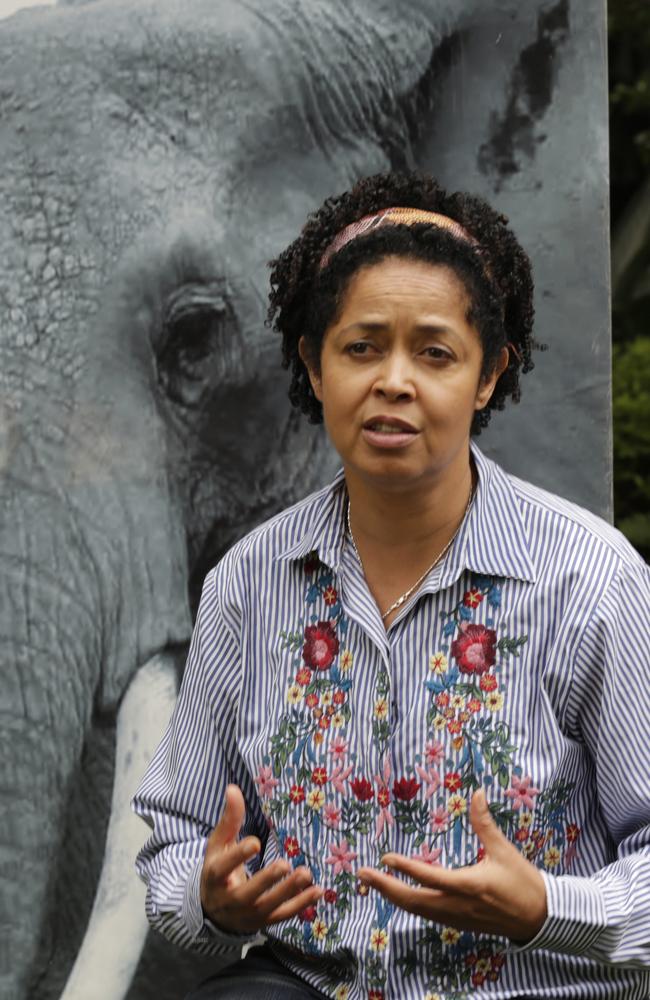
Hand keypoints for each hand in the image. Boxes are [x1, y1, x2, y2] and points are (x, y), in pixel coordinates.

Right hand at [200, 784, 321, 933]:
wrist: (212, 911)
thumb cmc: (218, 869)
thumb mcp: (219, 844)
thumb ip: (229, 819)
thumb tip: (233, 788)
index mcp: (215, 877)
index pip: (225, 868)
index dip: (239, 856)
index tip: (255, 842)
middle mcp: (230, 900)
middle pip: (248, 893)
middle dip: (266, 880)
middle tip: (284, 864)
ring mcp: (248, 914)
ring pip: (269, 906)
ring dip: (288, 892)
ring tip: (306, 873)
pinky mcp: (264, 922)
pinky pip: (283, 915)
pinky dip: (301, 905)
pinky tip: (317, 891)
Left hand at [357, 789, 546, 941]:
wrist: (541, 918)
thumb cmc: (523, 882)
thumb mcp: (504, 850)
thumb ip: (485, 823)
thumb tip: (477, 793)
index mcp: (469, 885)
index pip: (429, 877)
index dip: (406, 868)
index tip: (386, 858)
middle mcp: (458, 905)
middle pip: (414, 901)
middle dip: (386, 888)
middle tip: (363, 875)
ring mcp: (457, 918)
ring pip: (418, 910)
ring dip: (394, 896)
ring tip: (374, 883)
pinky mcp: (459, 923)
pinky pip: (428, 915)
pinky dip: (409, 904)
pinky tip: (400, 895)